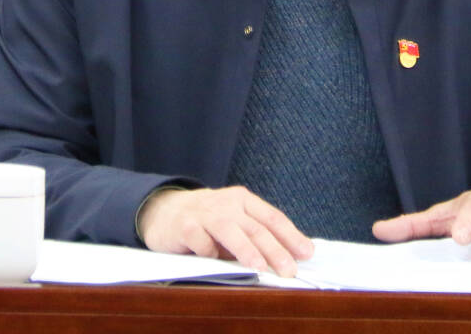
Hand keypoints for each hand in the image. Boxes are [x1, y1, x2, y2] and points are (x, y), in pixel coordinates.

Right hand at [137, 185, 313, 277]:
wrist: (164, 210)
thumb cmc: (207, 220)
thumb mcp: (234, 220)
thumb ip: (254, 234)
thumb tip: (287, 256)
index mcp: (243, 200)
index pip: (272, 217)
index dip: (290, 235)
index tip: (306, 253)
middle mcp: (227, 203)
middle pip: (255, 227)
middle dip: (275, 250)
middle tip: (289, 270)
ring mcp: (205, 213)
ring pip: (231, 231)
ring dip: (247, 250)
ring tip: (260, 267)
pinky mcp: (185, 225)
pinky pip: (201, 240)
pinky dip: (209, 251)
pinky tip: (215, 260)